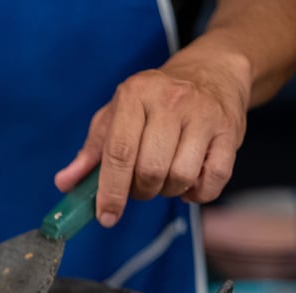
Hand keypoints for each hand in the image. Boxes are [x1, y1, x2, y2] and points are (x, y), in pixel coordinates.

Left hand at [54, 55, 249, 227]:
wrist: (211, 72)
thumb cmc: (154, 101)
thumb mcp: (116, 117)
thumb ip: (91, 153)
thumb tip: (65, 183)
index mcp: (135, 95)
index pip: (119, 153)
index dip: (110, 191)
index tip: (106, 216)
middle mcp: (171, 101)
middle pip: (150, 170)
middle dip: (140, 191)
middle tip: (140, 185)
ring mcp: (204, 115)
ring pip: (179, 177)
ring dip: (167, 191)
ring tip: (164, 178)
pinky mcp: (230, 131)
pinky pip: (212, 180)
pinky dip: (196, 194)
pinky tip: (188, 181)